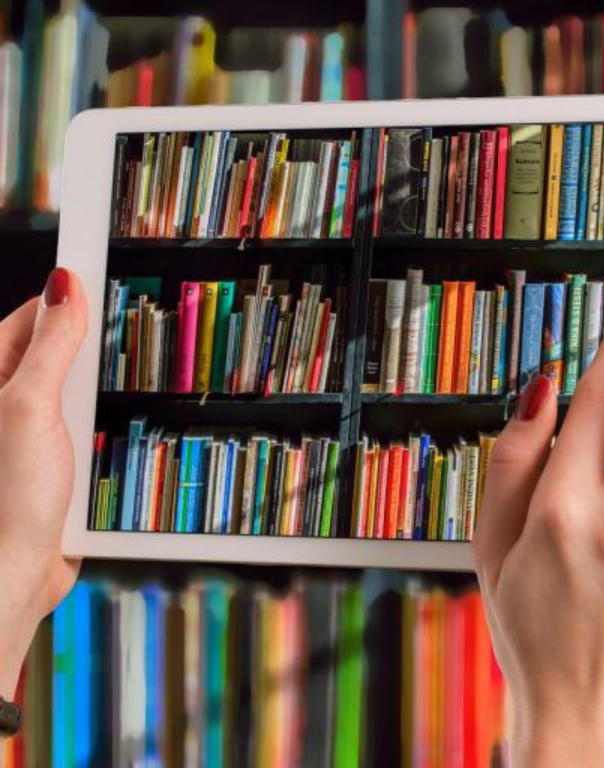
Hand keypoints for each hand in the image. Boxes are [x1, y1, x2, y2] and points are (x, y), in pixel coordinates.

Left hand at [0, 268, 87, 697]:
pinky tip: (119, 425)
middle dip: (91, 349)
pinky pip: (87, 425)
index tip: (106, 276)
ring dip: (101, 390)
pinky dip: (105, 422)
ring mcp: (31, 431)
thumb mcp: (31, 405)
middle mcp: (8, 401)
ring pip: (76, 390)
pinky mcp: (54, 459)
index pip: (29, 320)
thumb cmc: (9, 494)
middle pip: (56, 353)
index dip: (67, 299)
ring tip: (127, 386)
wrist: (15, 574)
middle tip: (130, 338)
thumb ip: (51, 345)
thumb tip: (64, 283)